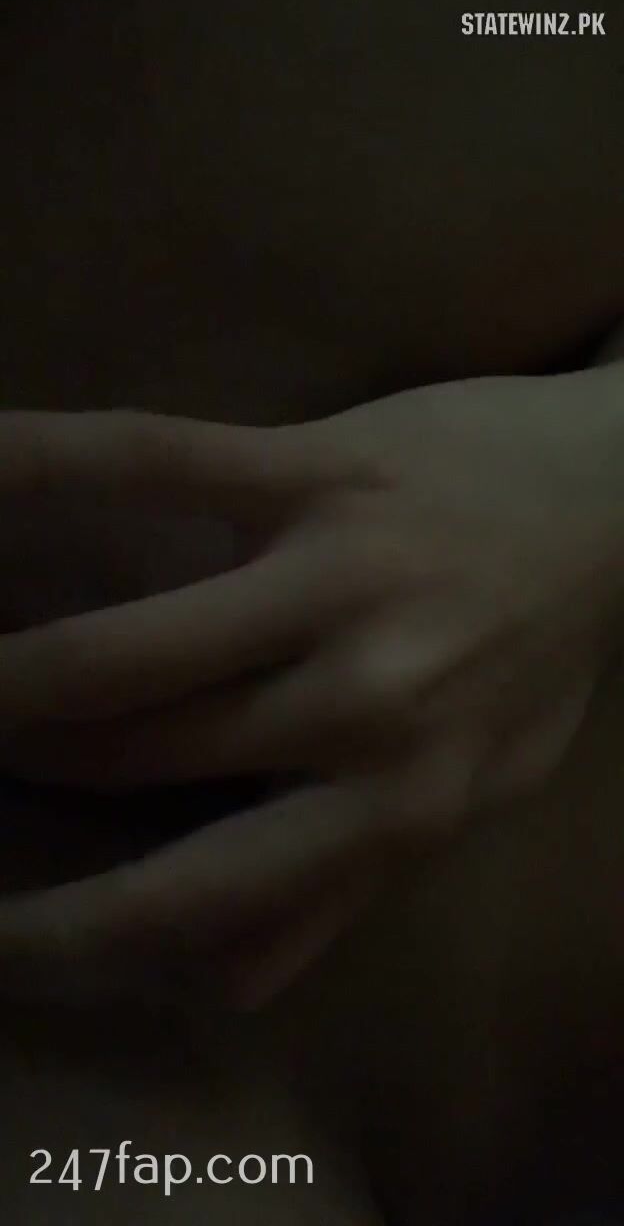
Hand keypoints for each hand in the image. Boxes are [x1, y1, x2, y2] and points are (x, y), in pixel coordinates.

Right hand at [1, 371, 621, 1003]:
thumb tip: (231, 986)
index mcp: (399, 803)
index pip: (198, 898)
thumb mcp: (473, 796)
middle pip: (135, 753)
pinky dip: (41, 463)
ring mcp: (339, 578)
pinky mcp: (326, 468)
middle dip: (23, 760)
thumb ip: (351, 891)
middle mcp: (363, 704)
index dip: (73, 939)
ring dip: (12, 677)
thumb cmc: (538, 654)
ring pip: (122, 649)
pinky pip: (157, 462)